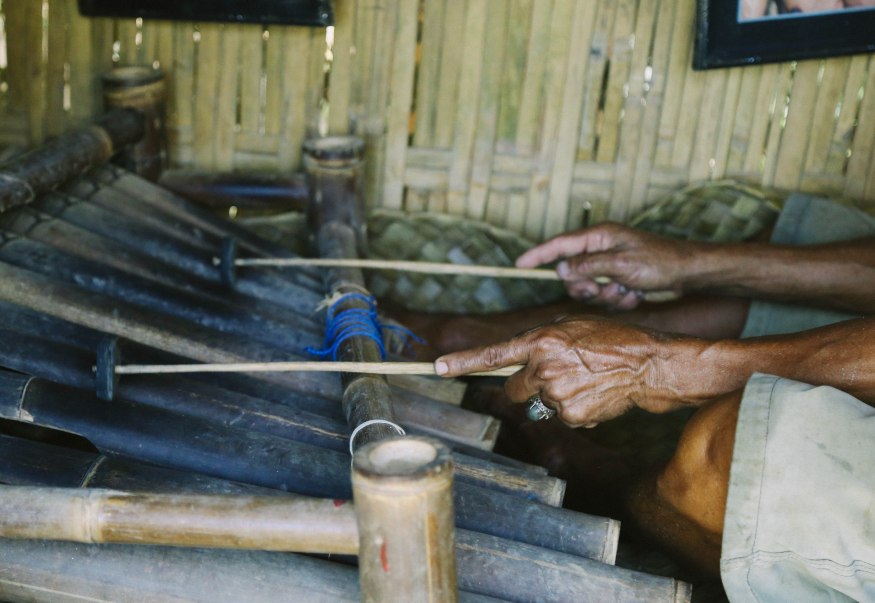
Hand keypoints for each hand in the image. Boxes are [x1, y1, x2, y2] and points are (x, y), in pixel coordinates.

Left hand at [434, 316, 697, 427]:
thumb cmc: (611, 338)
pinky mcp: (571, 415)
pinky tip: (594, 395)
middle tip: (556, 377)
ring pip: (539, 404)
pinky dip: (574, 410)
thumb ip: (541, 343)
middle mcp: (542, 368)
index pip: (493, 354)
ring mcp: (555, 394)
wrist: (646, 363)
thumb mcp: (571, 327)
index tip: (437, 366)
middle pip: (514, 389)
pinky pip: (560, 416)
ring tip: (585, 381)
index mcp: (540, 341)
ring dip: (555, 397)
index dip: (463, 362)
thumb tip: (524, 361)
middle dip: (526, 387)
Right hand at [516, 223, 693, 308]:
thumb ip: (587, 266)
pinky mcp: (619, 278)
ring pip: (589, 288)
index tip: (519, 263)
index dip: (538, 254)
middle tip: (601, 290)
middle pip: (572, 273)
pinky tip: (636, 294)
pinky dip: (619, 299)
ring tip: (627, 291)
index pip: (560, 244)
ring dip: (607, 296)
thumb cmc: (659, 263)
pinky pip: (606, 295)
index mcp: (599, 237)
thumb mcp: (620, 265)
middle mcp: (601, 248)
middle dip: (586, 287)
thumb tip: (561, 269)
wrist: (689, 273)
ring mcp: (610, 264)